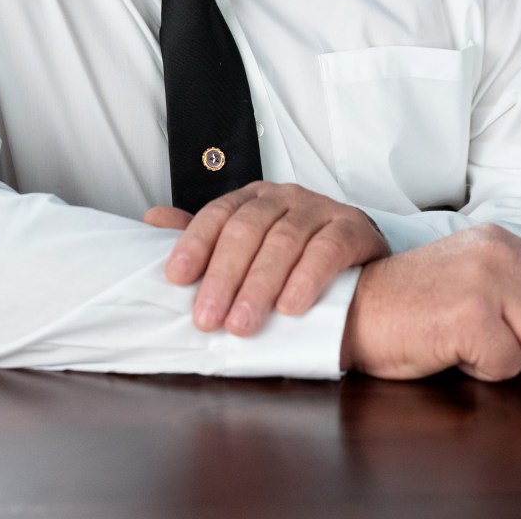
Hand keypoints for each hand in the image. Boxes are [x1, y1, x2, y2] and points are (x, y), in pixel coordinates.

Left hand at [143, 182, 388, 336]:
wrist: (368, 279)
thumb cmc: (300, 264)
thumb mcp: (250, 250)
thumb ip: (206, 237)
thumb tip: (151, 219)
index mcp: (255, 198)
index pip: (218, 214)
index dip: (195, 244)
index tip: (175, 278)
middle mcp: (286, 196)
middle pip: (248, 230)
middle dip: (224, 276)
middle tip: (208, 318)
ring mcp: (321, 208)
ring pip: (283, 241)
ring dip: (260, 286)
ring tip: (243, 324)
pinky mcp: (354, 228)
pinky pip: (327, 250)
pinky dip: (307, 279)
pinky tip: (291, 308)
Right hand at [341, 224, 520, 380]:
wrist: (353, 309)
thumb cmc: (407, 303)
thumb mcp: (467, 276)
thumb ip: (516, 287)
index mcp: (496, 238)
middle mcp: (496, 252)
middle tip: (510, 349)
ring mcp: (485, 281)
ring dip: (514, 357)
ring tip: (473, 345)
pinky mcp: (471, 316)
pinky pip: (509, 364)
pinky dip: (484, 371)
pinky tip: (453, 351)